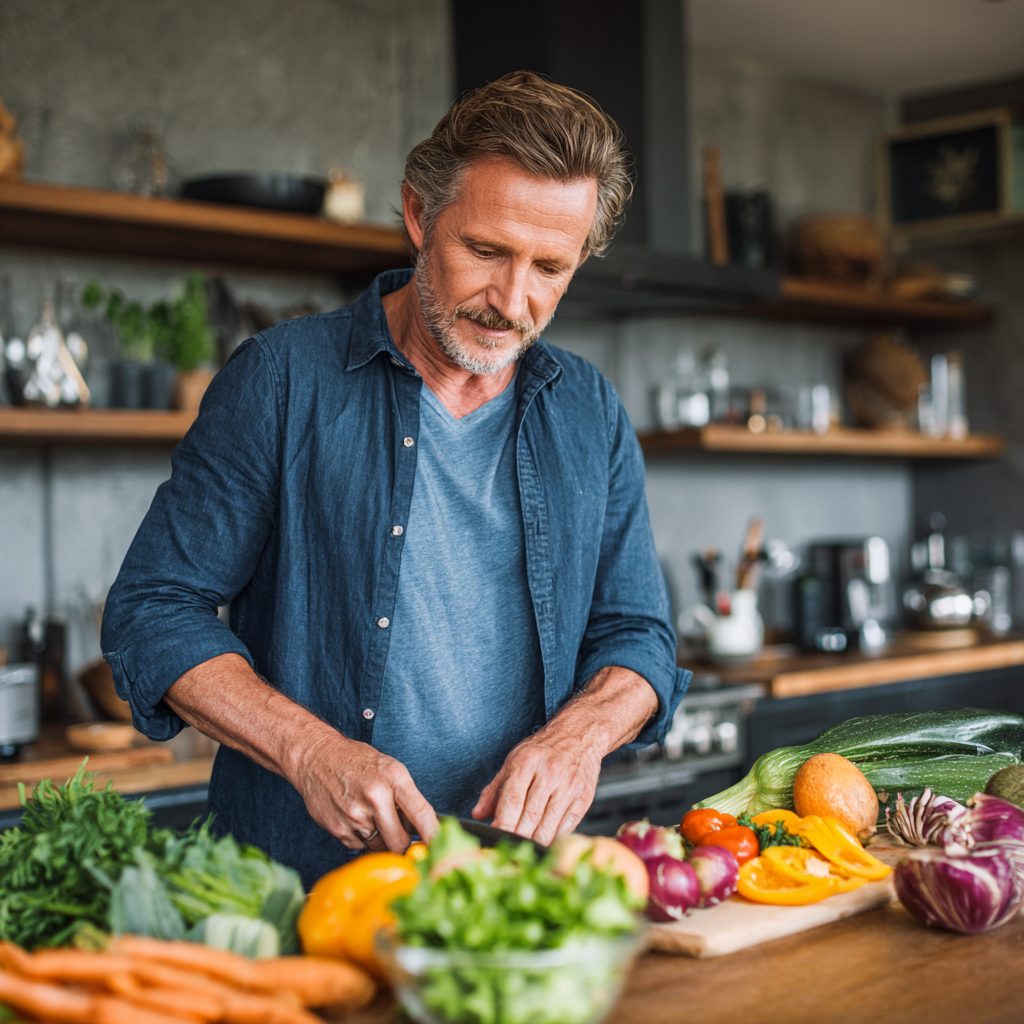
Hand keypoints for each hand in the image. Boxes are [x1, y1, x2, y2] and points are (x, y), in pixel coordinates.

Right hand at [291, 732, 438, 853]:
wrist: (316, 757)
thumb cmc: (356, 761)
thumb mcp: (389, 768)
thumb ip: (406, 798)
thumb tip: (422, 828)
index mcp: (394, 778)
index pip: (421, 814)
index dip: (433, 836)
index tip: (440, 849)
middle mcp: (375, 796)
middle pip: (399, 842)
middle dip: (401, 841)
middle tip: (396, 829)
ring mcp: (355, 815)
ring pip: (379, 847)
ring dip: (379, 839)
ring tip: (369, 815)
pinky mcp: (338, 829)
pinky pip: (359, 846)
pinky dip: (361, 837)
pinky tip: (354, 816)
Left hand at [471, 666, 658, 845]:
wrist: (579, 734)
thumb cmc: (543, 750)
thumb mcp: (513, 761)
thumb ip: (494, 790)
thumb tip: (478, 814)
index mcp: (526, 762)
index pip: (511, 801)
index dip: (502, 825)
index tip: (494, 839)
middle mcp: (550, 773)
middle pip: (530, 818)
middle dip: (517, 838)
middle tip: (508, 850)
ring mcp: (569, 785)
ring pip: (549, 827)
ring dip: (535, 843)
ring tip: (526, 849)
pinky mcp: (585, 796)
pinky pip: (567, 827)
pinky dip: (554, 838)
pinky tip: (546, 839)